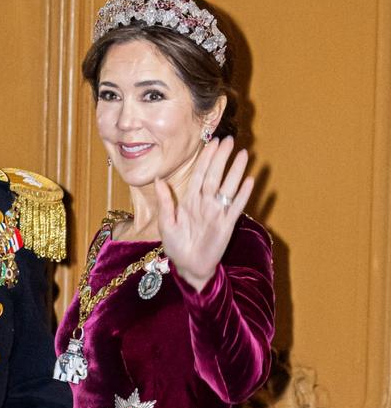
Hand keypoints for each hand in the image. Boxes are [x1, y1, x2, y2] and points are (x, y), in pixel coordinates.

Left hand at [155, 136, 253, 291]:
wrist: (188, 267)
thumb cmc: (176, 246)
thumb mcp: (166, 223)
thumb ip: (165, 202)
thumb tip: (158, 179)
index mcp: (190, 201)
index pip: (200, 174)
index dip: (206, 159)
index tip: (213, 142)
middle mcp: (205, 203)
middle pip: (215, 176)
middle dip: (222, 158)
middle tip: (230, 140)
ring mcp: (217, 213)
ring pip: (228, 188)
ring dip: (236, 171)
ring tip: (244, 154)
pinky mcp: (226, 225)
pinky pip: (235, 207)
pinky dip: (242, 195)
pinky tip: (249, 181)